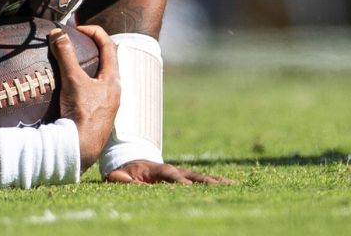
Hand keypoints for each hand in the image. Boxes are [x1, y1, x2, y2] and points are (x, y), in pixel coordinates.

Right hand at [49, 25, 119, 170]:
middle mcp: (114, 91)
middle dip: (92, 49)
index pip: (109, 45)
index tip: (78, 29)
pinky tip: (69, 89)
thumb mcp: (73, 80)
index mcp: (113, 79)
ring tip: (70, 64)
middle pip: (107, 61)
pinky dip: (83, 84)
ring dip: (88, 68)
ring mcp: (108, 105)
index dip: (95, 32)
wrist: (82, 148)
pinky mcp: (99, 115)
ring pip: (101, 78)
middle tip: (75, 44)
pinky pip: (94, 92)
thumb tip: (58, 33)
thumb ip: (66, 55)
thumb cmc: (82, 113)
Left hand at [105, 160, 230, 184]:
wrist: (134, 163)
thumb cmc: (126, 172)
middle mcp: (174, 169)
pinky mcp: (188, 178)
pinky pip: (204, 180)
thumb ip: (121, 179)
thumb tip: (128, 181)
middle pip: (191, 174)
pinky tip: (231, 185)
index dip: (178, 180)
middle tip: (218, 186)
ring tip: (231, 184)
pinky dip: (217, 182)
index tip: (188, 187)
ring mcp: (182, 173)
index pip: (169, 173)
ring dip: (215, 181)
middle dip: (204, 180)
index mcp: (157, 169)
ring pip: (201, 177)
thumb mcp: (118, 176)